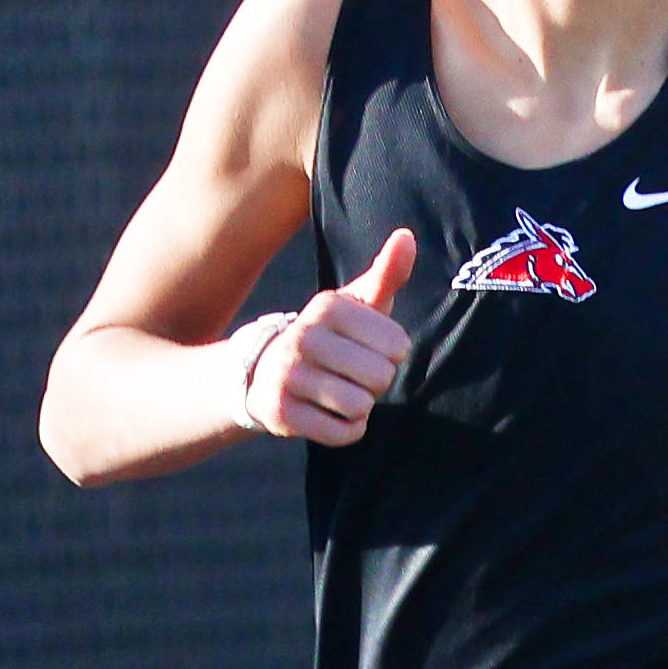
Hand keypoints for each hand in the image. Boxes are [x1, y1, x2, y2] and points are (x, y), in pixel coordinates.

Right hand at [247, 231, 415, 445]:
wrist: (260, 370)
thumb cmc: (327, 335)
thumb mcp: (354, 304)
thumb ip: (385, 273)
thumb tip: (408, 236)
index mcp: (328, 307)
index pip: (397, 345)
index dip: (390, 354)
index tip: (365, 349)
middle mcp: (304, 336)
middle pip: (380, 377)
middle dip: (375, 382)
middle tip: (351, 375)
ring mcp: (288, 375)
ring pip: (360, 406)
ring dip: (360, 408)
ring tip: (339, 393)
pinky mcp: (281, 412)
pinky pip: (342, 432)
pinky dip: (346, 430)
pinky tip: (330, 414)